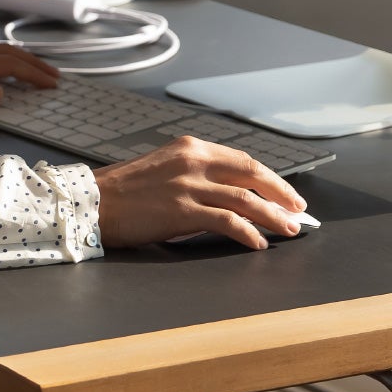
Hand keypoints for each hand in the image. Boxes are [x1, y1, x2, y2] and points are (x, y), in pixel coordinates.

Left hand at [0, 42, 57, 114]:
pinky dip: (3, 54)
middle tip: (54, 76)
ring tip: (36, 66)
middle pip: (7, 54)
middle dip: (33, 64)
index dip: (32, 74)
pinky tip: (2, 61)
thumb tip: (1, 94)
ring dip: (20, 57)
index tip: (51, 84)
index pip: (8, 66)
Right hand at [93, 137, 308, 248]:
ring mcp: (189, 186)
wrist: (92, 203)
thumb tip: (229, 194)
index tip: (284, 192)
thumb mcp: (164, 167)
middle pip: (252, 175)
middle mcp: (193, 161)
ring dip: (272, 216)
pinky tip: (257, 243)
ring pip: (245, 200)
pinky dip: (248, 233)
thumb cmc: (124, 191)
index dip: (268, 178)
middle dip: (280, 194)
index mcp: (190, 147)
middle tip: (298, 211)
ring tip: (288, 230)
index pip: (241, 160)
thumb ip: (195, 173)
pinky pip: (227, 222)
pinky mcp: (183, 211)